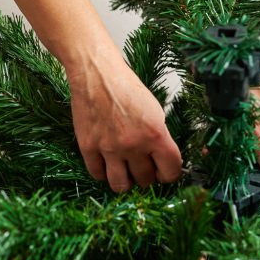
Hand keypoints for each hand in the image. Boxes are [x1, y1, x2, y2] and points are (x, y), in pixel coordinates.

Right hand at [67, 55, 182, 192]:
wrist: (97, 73)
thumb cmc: (126, 87)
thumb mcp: (155, 110)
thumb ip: (159, 137)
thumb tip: (163, 158)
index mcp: (156, 134)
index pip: (171, 171)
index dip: (169, 174)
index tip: (164, 172)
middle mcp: (134, 145)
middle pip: (146, 180)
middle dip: (147, 176)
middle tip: (143, 167)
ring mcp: (109, 148)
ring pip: (121, 186)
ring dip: (126, 182)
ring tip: (125, 172)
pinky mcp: (88, 147)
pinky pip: (97, 174)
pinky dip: (103, 173)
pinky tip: (106, 164)